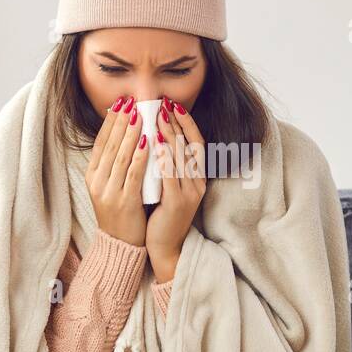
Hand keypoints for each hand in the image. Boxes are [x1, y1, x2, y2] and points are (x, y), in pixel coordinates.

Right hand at [86, 95, 150, 246]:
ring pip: (121, 156)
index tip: (120, 103)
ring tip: (140, 115)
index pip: (101, 142)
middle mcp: (97, 182)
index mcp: (92, 176)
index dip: (110, 121)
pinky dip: (140, 156)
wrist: (120, 244)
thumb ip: (114, 164)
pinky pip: (133, 174)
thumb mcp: (110, 185)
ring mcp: (109, 192)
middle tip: (131, 102)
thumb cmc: (120, 212)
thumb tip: (123, 134)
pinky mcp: (124, 201)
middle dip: (121, 121)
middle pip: (110, 145)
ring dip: (131, 133)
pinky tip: (148, 142)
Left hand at [146, 97, 206, 280]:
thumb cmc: (164, 216)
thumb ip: (168, 166)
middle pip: (189, 146)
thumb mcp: (170, 187)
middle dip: (176, 123)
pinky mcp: (177, 203)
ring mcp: (189, 193)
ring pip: (180, 157)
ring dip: (169, 134)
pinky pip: (170, 175)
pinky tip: (153, 143)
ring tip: (158, 116)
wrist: (166, 248)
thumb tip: (157, 138)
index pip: (196, 143)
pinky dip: (163, 157)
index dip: (186, 123)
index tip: (173, 106)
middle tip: (163, 103)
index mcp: (197, 178)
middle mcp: (197, 183)